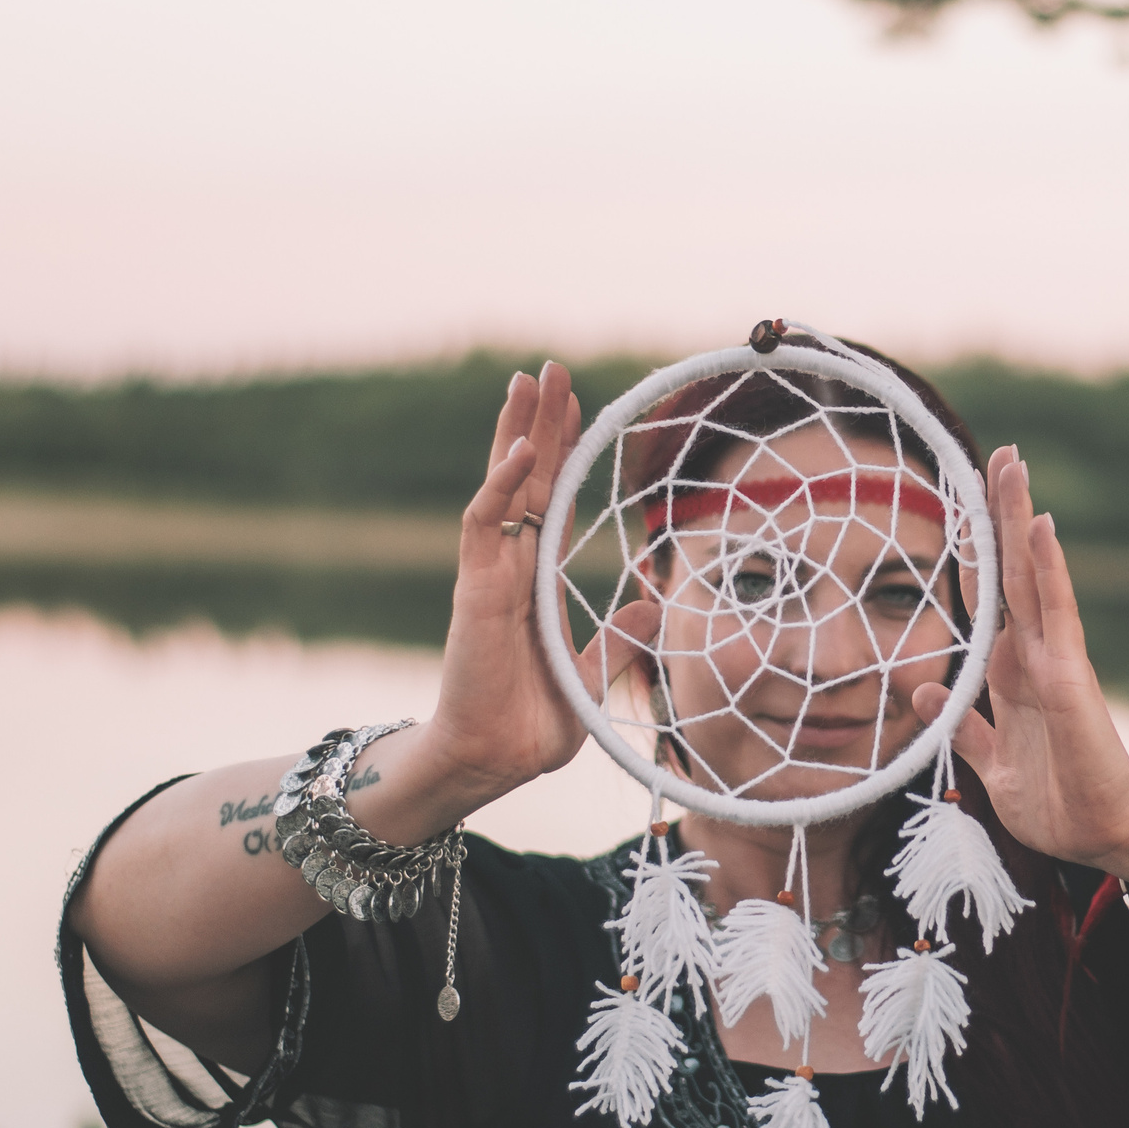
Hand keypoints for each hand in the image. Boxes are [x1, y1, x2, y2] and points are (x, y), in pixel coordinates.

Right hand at [421, 366, 654, 801]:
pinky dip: (499, 487)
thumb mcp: (590, 672)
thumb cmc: (532, 722)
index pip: (552, 498)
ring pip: (502, 485)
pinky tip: (517, 452)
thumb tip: (652, 604)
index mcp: (537, 579)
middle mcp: (512, 566)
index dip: (562, 451)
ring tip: (527, 380)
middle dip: (539, 421)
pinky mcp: (476, 591)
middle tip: (550, 367)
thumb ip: (617, 638)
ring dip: (514, 432)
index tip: (577, 404)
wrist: (494, 760)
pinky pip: (484, 527)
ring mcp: (490, 574)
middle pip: (528, 477)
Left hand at [909, 446, 1128, 875]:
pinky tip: (1040, 526)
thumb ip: (961, 724)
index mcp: (1011, 673)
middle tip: (1004, 454)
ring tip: (1016, 465)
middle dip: (1004, 513)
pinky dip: (1048, 568)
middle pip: (1012, 571)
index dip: (981, 550)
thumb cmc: (1055, 800)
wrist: (1102, 836)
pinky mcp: (1070, 677)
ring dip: (1021, 519)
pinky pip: (1056, 612)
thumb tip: (924, 688)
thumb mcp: (991, 762)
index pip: (992, 597)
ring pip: (1033, 576)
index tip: (972, 498)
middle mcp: (1032, 655)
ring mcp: (1053, 660)